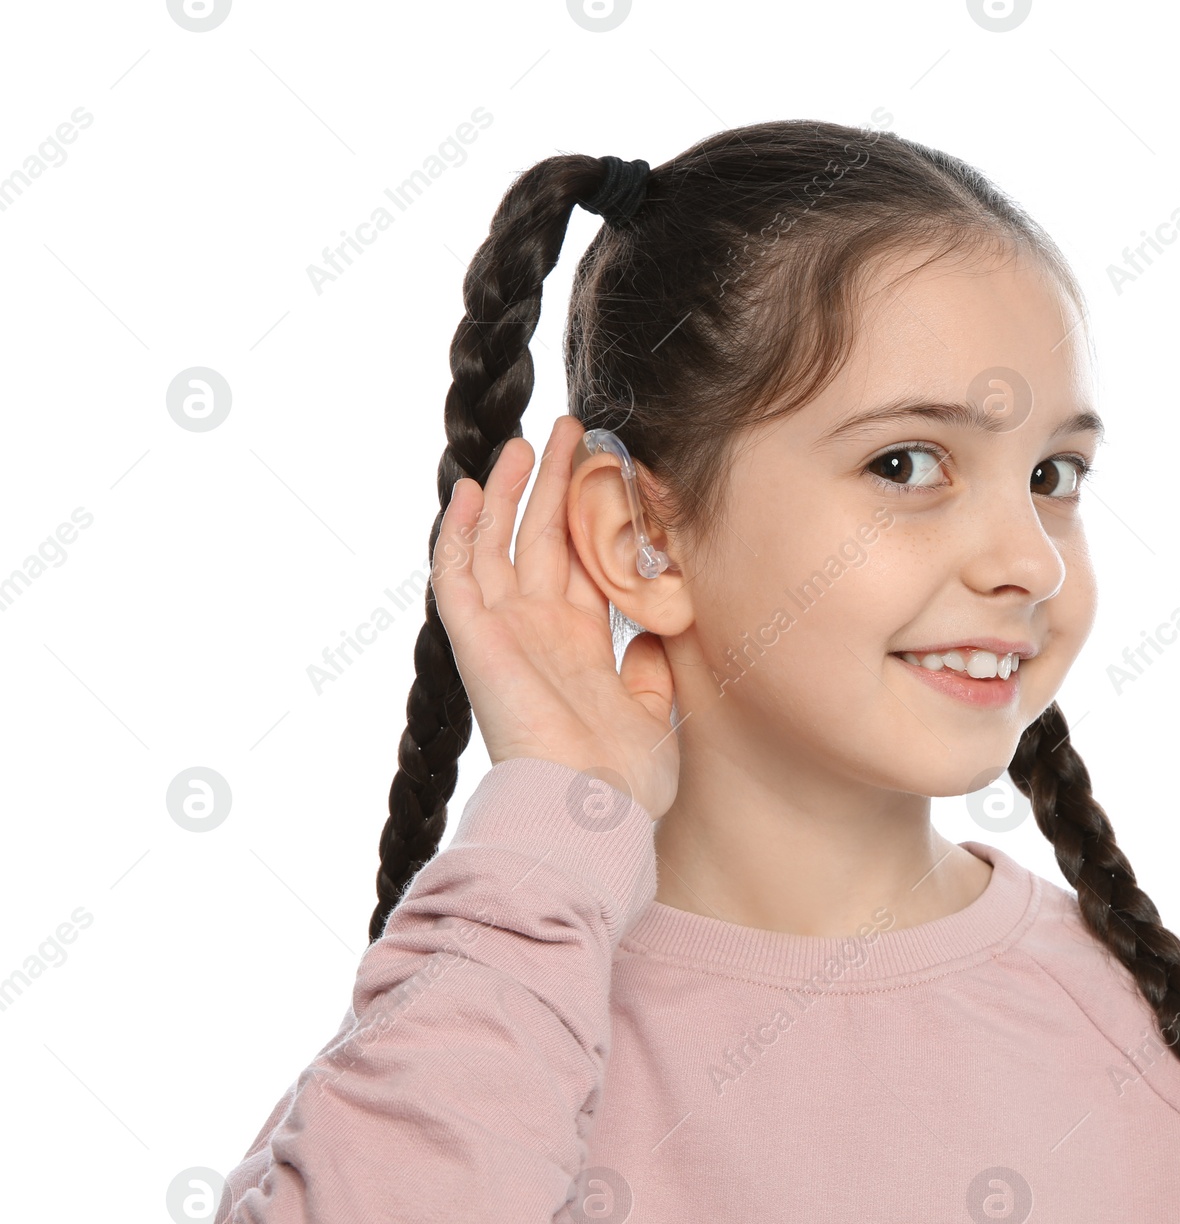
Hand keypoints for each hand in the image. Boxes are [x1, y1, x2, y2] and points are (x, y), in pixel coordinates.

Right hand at [430, 415, 679, 820]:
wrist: (590, 814)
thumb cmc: (624, 783)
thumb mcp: (654, 714)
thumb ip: (648, 668)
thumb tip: (650, 630)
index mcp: (579, 648)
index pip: (578, 566)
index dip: (584, 519)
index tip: (602, 473)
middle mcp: (538, 634)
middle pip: (539, 542)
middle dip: (551, 486)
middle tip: (568, 432)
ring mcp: (505, 635)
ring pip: (497, 546)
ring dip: (506, 494)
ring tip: (522, 442)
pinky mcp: (478, 642)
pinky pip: (458, 576)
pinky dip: (458, 533)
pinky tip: (466, 490)